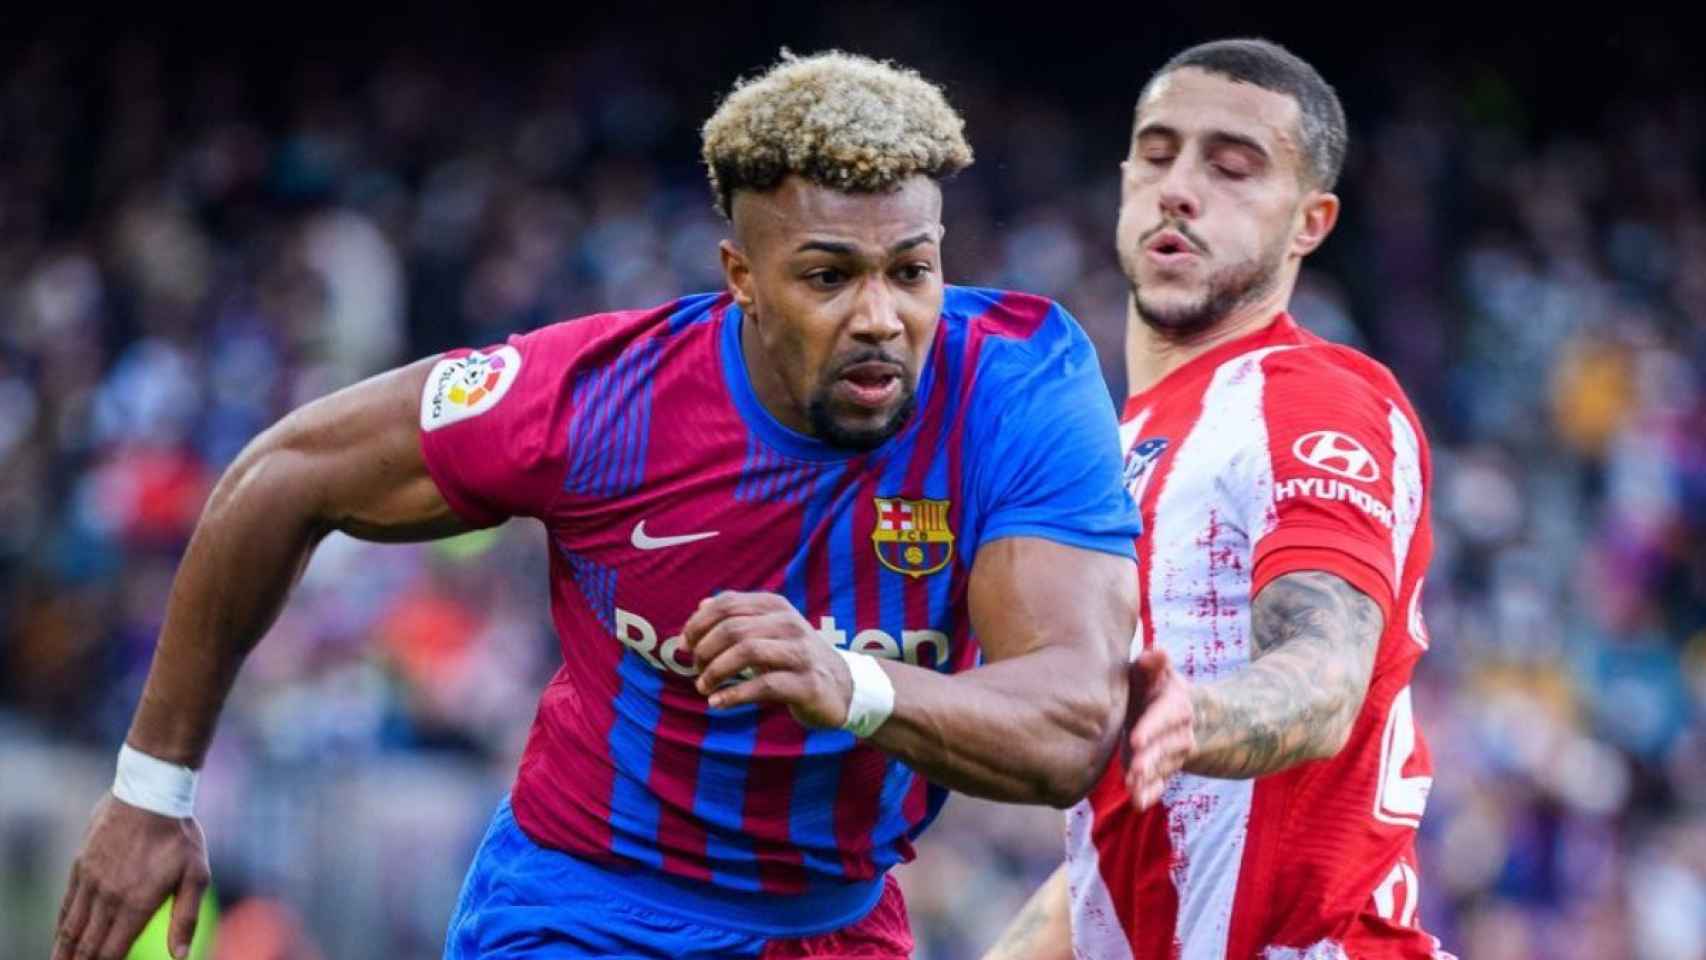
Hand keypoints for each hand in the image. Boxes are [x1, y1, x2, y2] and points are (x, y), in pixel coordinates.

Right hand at [54, 792, 211, 959]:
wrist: (150, 791)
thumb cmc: (180, 835)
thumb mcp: (197, 875)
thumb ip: (185, 918)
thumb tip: (181, 956)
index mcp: (137, 904)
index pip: (112, 950)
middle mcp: (109, 897)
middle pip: (87, 944)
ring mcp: (91, 881)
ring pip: (72, 926)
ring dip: (63, 950)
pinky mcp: (81, 865)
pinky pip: (68, 902)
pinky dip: (62, 923)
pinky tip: (61, 934)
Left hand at [681, 591, 852, 728]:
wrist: (841, 687)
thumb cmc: (793, 657)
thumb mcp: (766, 631)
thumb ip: (735, 618)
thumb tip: (700, 607)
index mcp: (775, 606)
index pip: (726, 604)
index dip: (698, 624)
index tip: (684, 645)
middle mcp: (789, 623)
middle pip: (733, 628)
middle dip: (704, 651)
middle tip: (696, 670)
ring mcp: (800, 652)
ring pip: (747, 652)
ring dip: (716, 671)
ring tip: (704, 687)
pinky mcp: (806, 683)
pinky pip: (764, 686)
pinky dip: (734, 695)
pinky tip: (718, 703)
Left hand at [1123, 648, 1195, 810]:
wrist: (1174, 712)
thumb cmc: (1151, 686)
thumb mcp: (1152, 672)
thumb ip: (1153, 663)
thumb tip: (1157, 651)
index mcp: (1176, 704)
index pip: (1166, 717)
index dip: (1152, 727)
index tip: (1136, 739)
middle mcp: (1179, 732)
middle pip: (1166, 748)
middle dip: (1151, 759)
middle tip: (1135, 769)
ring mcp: (1173, 754)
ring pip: (1163, 769)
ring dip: (1148, 779)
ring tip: (1132, 786)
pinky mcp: (1163, 770)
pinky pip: (1161, 784)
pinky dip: (1150, 794)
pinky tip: (1138, 803)